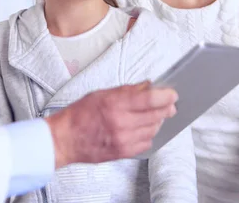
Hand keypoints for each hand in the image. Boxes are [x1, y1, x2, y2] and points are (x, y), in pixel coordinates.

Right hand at [45, 82, 177, 167]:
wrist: (65, 139)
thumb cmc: (79, 114)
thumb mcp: (101, 94)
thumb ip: (126, 90)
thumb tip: (147, 86)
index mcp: (114, 104)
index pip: (149, 99)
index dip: (165, 96)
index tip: (172, 94)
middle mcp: (121, 123)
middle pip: (155, 115)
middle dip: (166, 108)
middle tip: (169, 104)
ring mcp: (123, 140)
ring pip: (153, 129)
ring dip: (157, 121)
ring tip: (152, 115)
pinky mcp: (123, 153)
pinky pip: (146, 143)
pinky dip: (148, 134)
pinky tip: (142, 128)